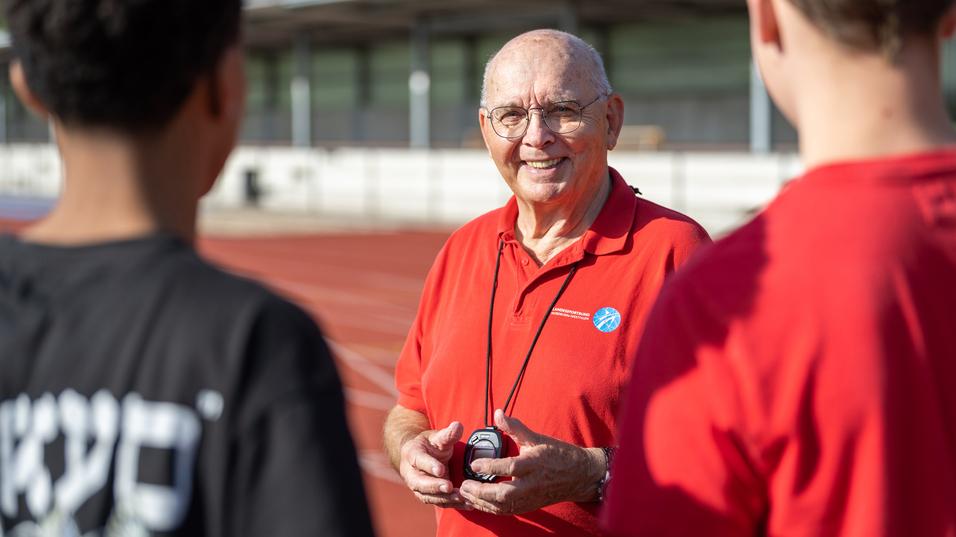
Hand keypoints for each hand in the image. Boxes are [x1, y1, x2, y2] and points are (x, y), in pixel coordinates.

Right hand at [398, 421, 470, 508]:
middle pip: (420, 483)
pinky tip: (467, 504)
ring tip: (461, 497)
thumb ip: (448, 434)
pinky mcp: (428, 496)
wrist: (421, 456)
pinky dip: (452, 504)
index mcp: (412, 454)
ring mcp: (418, 487)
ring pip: (428, 496)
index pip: (419, 460)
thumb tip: (458, 426)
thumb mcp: (438, 437)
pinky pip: (438, 502)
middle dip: (435, 487)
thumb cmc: (429, 445)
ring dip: (445, 498)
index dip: (429, 466)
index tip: (441, 470)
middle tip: (449, 488)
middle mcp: (411, 473)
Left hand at [459, 409, 603, 514]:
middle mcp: (532, 484)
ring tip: (466, 494)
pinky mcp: (529, 506)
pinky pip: (507, 510)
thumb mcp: (537, 438)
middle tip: (464, 485)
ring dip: (482, 502)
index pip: (509, 466)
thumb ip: (515, 428)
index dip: (490, 466)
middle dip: (481, 492)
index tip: (474, 464)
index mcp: (534, 464)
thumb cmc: (558, 455)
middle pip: (504, 493)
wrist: (579, 476)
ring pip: (503, 506)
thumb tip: (497, 413)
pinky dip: (490, 508)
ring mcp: (530, 498)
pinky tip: (478, 502)